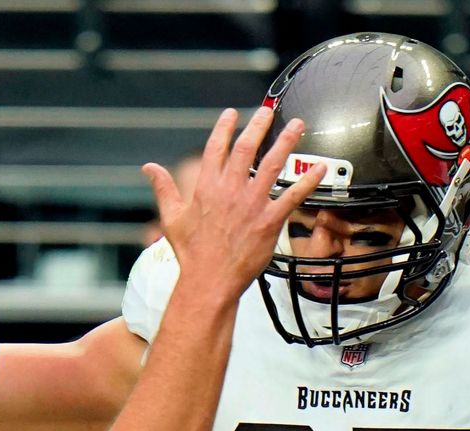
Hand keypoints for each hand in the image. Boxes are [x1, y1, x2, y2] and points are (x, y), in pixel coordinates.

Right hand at [142, 106, 323, 297]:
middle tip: (268, 111)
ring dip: (287, 142)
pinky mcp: (269, 220)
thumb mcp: (171, 218)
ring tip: (298, 125)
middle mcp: (231, 190)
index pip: (217, 148)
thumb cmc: (191, 253)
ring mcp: (252, 204)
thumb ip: (164, 188)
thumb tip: (149, 168)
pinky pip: (293, 196)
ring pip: (273, 164)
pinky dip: (308, 181)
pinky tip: (320, 168)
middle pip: (247, 148)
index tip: (231, 114)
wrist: (209, 280)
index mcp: (207, 187)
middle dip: (259, 125)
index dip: (224, 128)